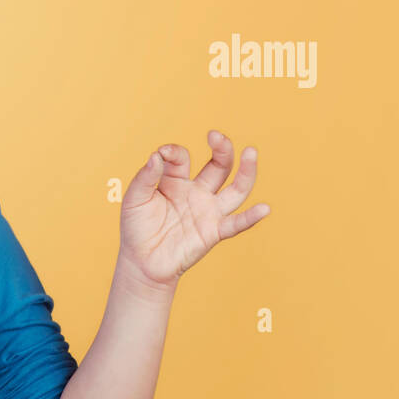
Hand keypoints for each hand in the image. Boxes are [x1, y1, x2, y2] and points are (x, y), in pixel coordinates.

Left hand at [118, 130, 269, 288]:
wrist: (141, 262)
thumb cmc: (136, 228)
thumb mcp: (134, 199)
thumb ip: (145, 177)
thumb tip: (157, 155)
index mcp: (175, 180)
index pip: (182, 158)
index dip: (174, 152)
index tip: (162, 154)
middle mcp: (196, 192)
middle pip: (219, 166)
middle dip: (221, 149)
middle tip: (216, 136)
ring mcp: (208, 211)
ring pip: (236, 189)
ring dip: (246, 171)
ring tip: (251, 152)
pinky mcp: (213, 232)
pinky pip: (236, 224)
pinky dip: (251, 218)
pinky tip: (264, 208)